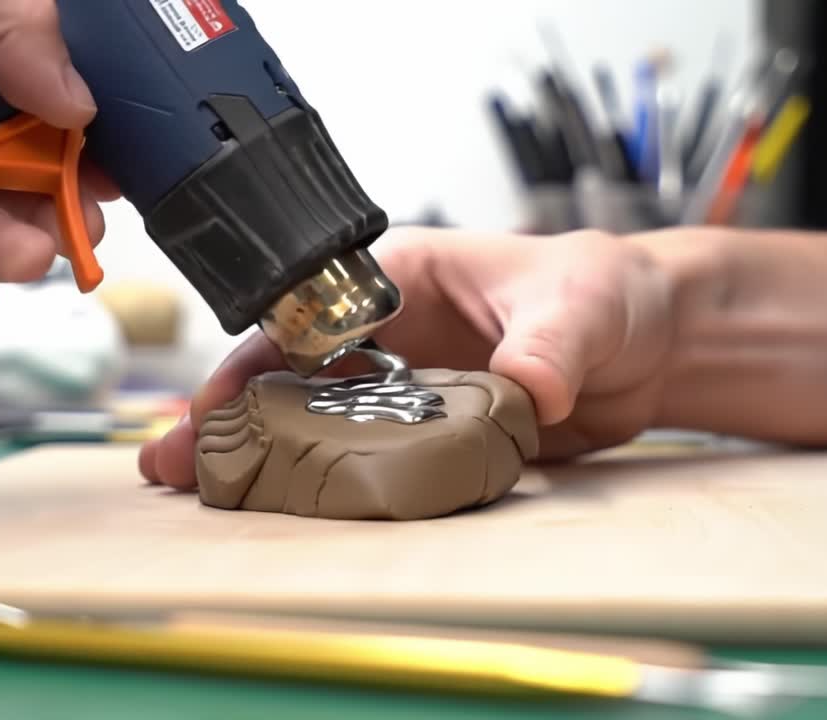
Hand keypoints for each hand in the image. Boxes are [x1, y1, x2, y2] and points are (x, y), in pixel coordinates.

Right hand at [139, 226, 692, 488]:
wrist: (652, 347)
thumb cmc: (605, 291)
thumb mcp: (580, 302)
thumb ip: (551, 340)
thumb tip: (529, 384)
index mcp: (400, 276)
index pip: (311, 309)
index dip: (261, 353)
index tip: (224, 399)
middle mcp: (388, 333)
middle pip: (294, 372)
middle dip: (233, 413)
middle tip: (175, 458)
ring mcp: (403, 387)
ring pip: (320, 421)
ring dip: (263, 454)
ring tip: (202, 491)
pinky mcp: (428, 435)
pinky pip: (371, 462)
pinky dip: (326, 485)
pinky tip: (283, 511)